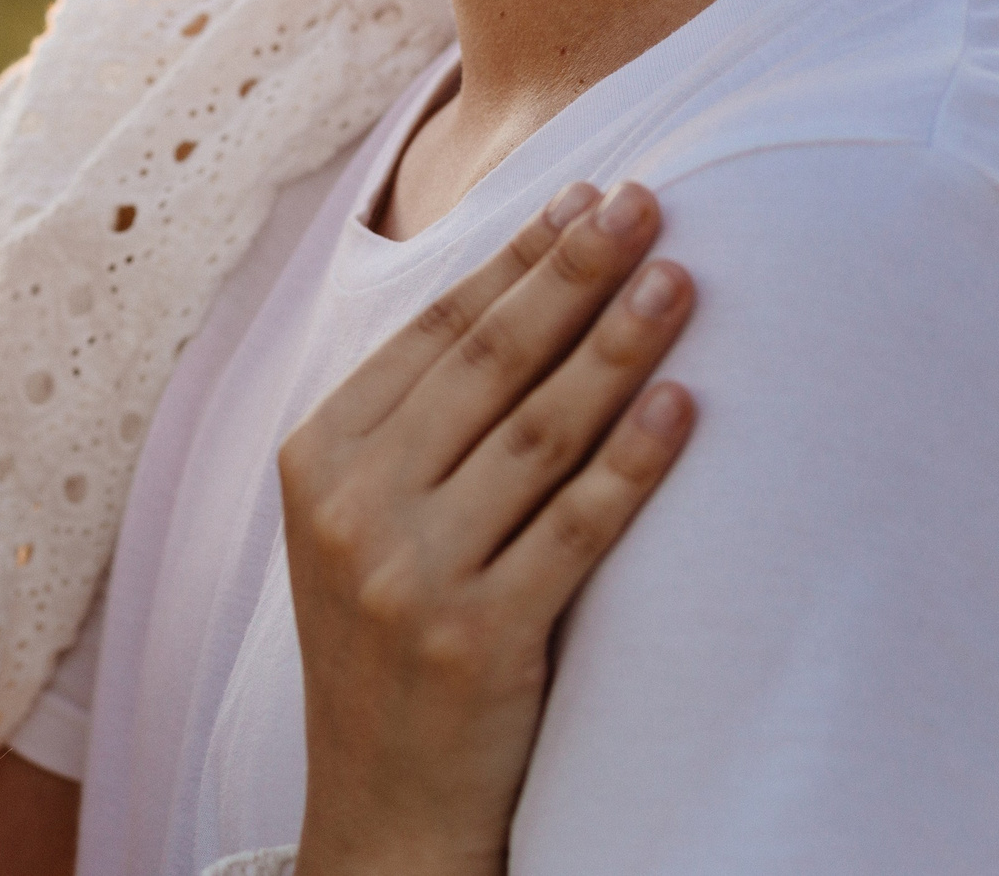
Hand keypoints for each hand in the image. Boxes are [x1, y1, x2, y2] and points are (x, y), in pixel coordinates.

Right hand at [279, 182, 694, 875]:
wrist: (380, 803)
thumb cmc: (388, 638)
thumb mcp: (360, 519)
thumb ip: (413, 422)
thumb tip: (518, 291)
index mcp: (316, 457)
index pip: (431, 333)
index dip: (514, 259)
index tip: (586, 196)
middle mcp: (353, 505)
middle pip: (485, 365)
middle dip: (571, 273)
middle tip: (646, 204)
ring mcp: (409, 574)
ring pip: (537, 433)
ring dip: (616, 346)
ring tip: (680, 280)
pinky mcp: (478, 639)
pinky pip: (575, 530)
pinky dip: (633, 462)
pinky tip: (682, 405)